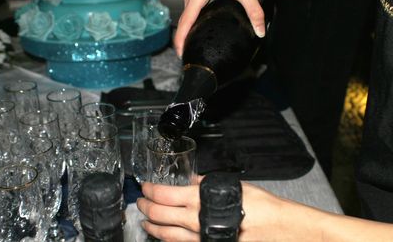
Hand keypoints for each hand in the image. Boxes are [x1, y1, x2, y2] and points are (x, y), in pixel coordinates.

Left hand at [136, 180, 289, 241]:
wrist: (277, 229)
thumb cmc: (259, 205)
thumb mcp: (231, 185)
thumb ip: (205, 183)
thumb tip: (190, 182)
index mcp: (200, 200)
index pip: (164, 195)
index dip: (150, 190)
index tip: (145, 186)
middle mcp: (195, 221)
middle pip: (159, 215)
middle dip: (145, 206)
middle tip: (141, 201)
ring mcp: (199, 238)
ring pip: (165, 235)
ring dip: (151, 227)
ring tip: (145, 222)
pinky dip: (167, 240)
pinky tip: (164, 236)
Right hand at [173, 0, 264, 57]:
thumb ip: (254, 12)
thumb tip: (260, 32)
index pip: (185, 22)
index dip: (181, 39)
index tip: (181, 53)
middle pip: (182, 21)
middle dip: (182, 39)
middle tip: (186, 55)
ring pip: (184, 15)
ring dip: (184, 31)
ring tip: (189, 46)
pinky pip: (188, 10)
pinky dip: (189, 23)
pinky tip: (195, 32)